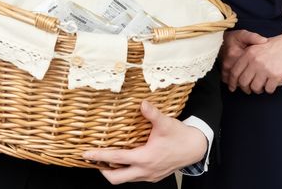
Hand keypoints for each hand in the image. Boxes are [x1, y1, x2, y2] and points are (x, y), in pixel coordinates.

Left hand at [83, 101, 207, 184]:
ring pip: (125, 178)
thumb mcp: (165, 123)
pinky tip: (122, 160)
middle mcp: (145, 170)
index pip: (116, 159)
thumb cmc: (180, 136)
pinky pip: (134, 177)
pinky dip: (124, 170)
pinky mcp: (153, 175)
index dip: (99, 156)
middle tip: (92, 160)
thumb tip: (142, 104)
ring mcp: (149, 175)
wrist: (195, 148)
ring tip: (103, 160)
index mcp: (145, 158)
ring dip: (113, 171)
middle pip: (116, 178)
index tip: (85, 154)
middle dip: (102, 170)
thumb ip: (152, 114)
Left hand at [227, 15, 281, 94]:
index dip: (232, 81)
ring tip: (262, 86)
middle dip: (245, 88)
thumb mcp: (258, 46)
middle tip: (250, 90)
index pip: (234, 71)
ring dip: (258, 90)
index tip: (232, 87)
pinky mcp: (276, 75)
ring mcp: (265, 68)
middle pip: (243, 82)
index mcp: (248, 53)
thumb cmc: (278, 45)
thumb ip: (248, 56)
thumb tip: (240, 72)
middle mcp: (255, 61)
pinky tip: (272, 84)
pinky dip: (270, 89)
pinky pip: (269, 89)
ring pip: (255, 87)